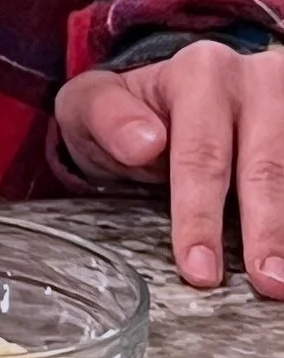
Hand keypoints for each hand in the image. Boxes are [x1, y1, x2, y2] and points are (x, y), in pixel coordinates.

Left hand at [55, 41, 283, 295]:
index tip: (200, 270)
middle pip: (265, 168)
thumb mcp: (91, 105)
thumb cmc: (126, 112)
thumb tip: (145, 143)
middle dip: (267, 232)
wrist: (164, 99)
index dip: (200, 216)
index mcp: (200, 73)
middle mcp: (255, 82)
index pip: (201, 156)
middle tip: (268, 285)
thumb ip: (107, 118)